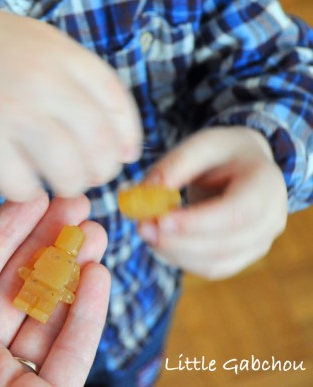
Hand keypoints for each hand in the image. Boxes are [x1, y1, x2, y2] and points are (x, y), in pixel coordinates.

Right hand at [0, 0, 140, 199]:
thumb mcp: (31, 39)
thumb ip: (68, 73)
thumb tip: (103, 123)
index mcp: (63, 53)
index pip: (119, 107)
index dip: (128, 140)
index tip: (122, 157)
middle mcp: (45, 81)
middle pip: (100, 148)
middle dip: (100, 172)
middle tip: (85, 177)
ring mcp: (12, 111)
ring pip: (68, 174)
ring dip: (66, 187)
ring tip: (53, 182)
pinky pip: (23, 186)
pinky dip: (26, 192)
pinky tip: (17, 181)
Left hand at [0, 195, 109, 386]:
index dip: (4, 232)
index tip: (32, 198)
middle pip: (19, 285)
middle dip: (48, 243)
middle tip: (78, 205)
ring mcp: (14, 378)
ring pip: (50, 314)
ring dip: (75, 271)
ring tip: (97, 233)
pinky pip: (71, 355)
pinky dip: (87, 317)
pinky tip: (99, 278)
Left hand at [139, 127, 287, 279]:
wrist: (243, 166)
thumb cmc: (221, 154)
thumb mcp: (201, 144)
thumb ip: (176, 164)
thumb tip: (147, 190)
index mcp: (266, 185)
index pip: (236, 213)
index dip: (197, 222)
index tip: (160, 220)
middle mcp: (271, 219)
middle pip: (225, 244)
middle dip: (178, 241)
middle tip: (142, 227)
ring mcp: (260, 243)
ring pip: (215, 263)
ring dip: (174, 252)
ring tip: (145, 231)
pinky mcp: (242, 257)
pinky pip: (210, 269)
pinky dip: (180, 259)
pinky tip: (158, 241)